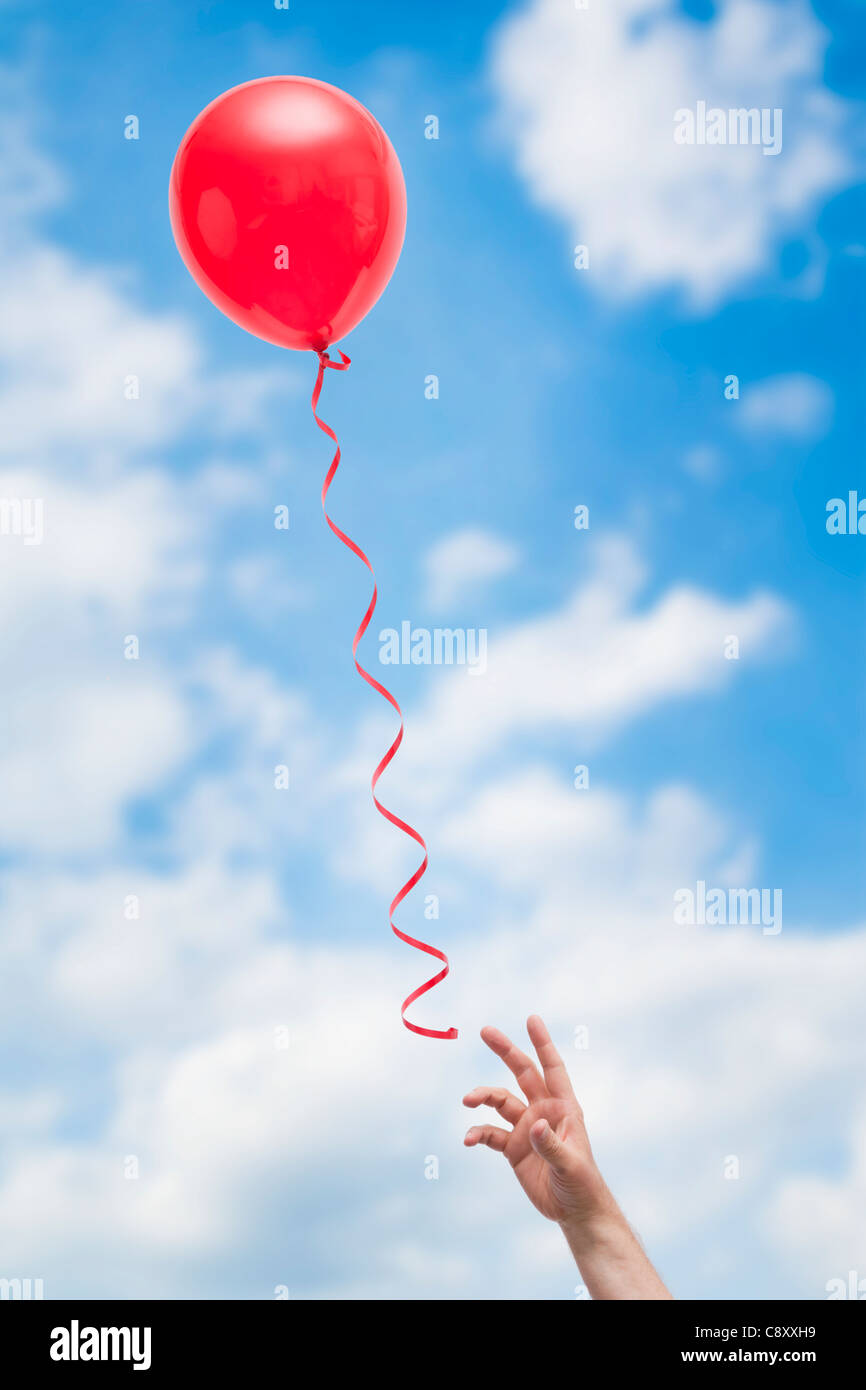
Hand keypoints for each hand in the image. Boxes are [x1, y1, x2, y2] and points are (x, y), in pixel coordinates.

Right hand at [463, 1014, 611, 1226]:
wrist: (573, 1210)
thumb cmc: (582, 1183)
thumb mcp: (571, 1164)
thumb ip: (552, 1145)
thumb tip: (535, 1125)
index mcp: (563, 1107)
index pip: (552, 1068)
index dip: (542, 1043)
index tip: (531, 1019)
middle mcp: (543, 1111)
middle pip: (521, 1073)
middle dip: (506, 1051)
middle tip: (486, 1031)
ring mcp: (526, 1128)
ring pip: (500, 1100)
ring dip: (484, 1096)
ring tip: (467, 1099)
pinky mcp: (513, 1147)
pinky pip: (490, 1133)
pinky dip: (477, 1133)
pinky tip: (468, 1139)